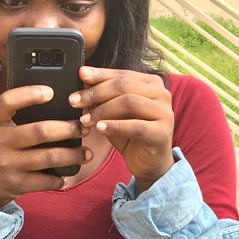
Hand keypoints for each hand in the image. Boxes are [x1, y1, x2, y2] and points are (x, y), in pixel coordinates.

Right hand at [0, 86, 92, 208]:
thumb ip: (8, 116)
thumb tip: (46, 101)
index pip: (8, 101)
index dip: (30, 94)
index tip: (51, 92)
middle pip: (40, 131)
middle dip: (68, 128)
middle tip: (83, 126)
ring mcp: (8, 165)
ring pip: (49, 157)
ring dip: (73, 155)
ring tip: (85, 152)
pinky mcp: (15, 185)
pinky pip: (45, 181)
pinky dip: (60, 179)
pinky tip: (67, 174)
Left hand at [70, 67, 173, 191]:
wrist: (149, 164)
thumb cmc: (131, 136)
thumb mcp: (114, 113)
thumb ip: (103, 96)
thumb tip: (83, 77)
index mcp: (151, 83)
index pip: (122, 74)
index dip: (99, 75)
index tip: (80, 76)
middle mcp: (162, 93)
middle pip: (124, 86)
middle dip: (96, 93)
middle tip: (74, 101)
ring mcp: (164, 113)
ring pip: (129, 103)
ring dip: (102, 110)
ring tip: (84, 119)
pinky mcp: (162, 133)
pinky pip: (136, 126)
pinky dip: (115, 126)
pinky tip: (99, 128)